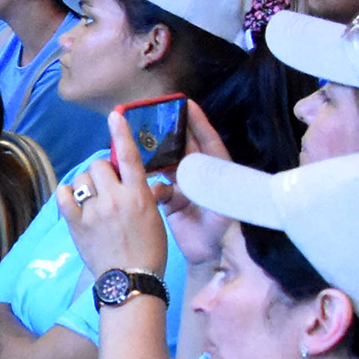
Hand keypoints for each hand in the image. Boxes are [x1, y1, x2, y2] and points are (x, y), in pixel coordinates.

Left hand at [59, 122, 172, 276]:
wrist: (130, 279)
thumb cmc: (149, 250)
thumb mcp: (155, 218)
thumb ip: (144, 195)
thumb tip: (140, 181)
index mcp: (139, 196)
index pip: (130, 157)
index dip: (121, 134)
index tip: (114, 116)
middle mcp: (115, 198)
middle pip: (99, 165)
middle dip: (102, 172)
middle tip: (107, 187)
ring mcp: (94, 211)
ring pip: (81, 178)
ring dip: (85, 184)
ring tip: (92, 199)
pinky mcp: (76, 223)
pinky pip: (63, 196)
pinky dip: (66, 194)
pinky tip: (72, 200)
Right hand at [157, 101, 237, 268]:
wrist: (211, 255)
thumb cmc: (221, 229)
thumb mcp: (221, 207)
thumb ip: (209, 189)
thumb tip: (192, 172)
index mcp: (216, 170)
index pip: (207, 140)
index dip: (198, 122)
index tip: (187, 103)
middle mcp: (200, 175)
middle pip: (184, 147)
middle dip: (170, 132)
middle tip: (152, 116)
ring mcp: (184, 187)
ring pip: (166, 163)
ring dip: (154, 155)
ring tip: (137, 142)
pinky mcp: (171, 200)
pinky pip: (156, 185)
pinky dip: (150, 184)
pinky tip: (144, 185)